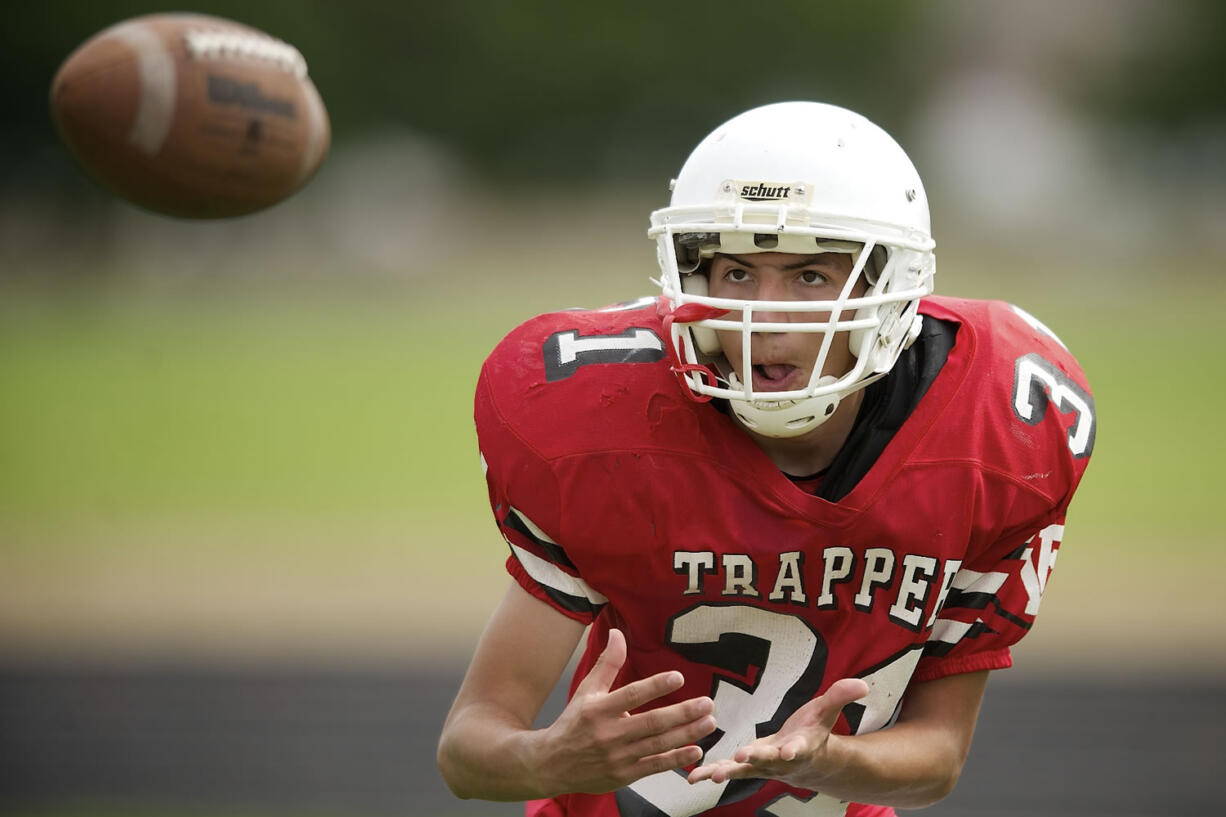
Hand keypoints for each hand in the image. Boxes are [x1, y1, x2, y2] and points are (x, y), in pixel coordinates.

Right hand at [534, 628, 716, 794]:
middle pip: (651, 723)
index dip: (655, 686)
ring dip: (686, 734)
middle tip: (707, 703)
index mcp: (598, 709)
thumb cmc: (573, 724)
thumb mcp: (586, 691)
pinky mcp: (624, 775)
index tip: (679, 677)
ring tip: (709, 722)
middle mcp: (609, 734)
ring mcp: (618, 757)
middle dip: (682, 713)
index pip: (631, 695)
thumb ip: (607, 664)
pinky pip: (654, 766)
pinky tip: (696, 750)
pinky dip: (676, 759)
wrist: (551, 764)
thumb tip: (617, 633)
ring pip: (658, 745)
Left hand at [687, 677, 869, 788]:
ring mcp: (761, 766)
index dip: (793, 750)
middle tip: (738, 759)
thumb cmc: (814, 732)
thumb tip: (863, 684)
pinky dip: (708, 773)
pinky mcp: (746, 766)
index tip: (788, 751)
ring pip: (743, 771)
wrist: (808, 763)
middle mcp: (779, 761)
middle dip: (753, 759)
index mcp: (800, 747)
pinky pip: (726, 770)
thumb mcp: (827, 711)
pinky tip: (690, 777)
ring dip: (725, 772)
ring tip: (709, 775)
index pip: (798, 749)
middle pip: (766, 761)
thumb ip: (840, 697)